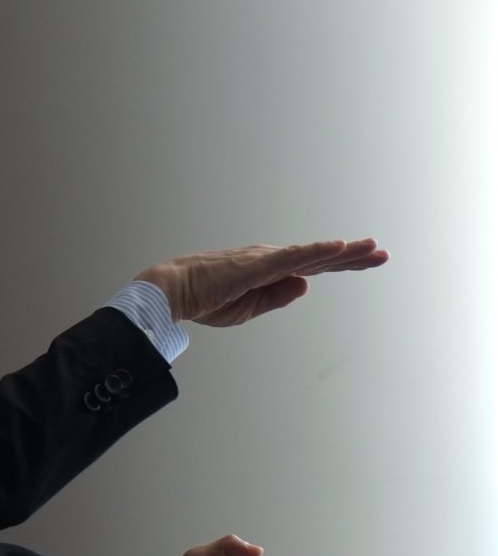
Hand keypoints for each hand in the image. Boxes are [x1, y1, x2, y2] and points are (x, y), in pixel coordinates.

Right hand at [134, 239, 388, 325]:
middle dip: (353, 256)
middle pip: (319, 257)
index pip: (313, 266)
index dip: (342, 263)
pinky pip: (291, 257)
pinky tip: (337, 248)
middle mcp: (271, 260)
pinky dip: (316, 251)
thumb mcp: (247, 308)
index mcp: (269, 272)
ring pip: (311, 254)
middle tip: (382, 252)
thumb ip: (277, 297)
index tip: (369, 260)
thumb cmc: (203, 300)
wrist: (172, 293)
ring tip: (371, 247)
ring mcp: (264, 260)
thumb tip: (307, 285)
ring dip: (342, 252)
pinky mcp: (255, 264)